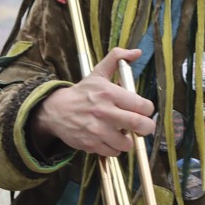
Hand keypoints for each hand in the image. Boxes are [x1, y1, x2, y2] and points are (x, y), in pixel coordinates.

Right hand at [31, 47, 154, 156]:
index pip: (142, 105)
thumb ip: (117, 58)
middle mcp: (104, 112)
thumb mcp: (98, 72)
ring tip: (123, 131)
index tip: (145, 110)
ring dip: (129, 139)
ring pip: (127, 143)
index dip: (148, 109)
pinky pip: (114, 152)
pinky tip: (110, 138)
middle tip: (144, 126)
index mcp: (109, 93)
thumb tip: (136, 52)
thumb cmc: (82, 92)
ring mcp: (97, 130)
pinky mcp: (90, 144)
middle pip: (139, 125)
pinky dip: (116, 148)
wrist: (56, 110)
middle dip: (147, 127)